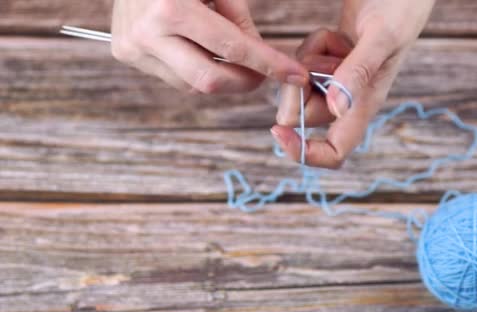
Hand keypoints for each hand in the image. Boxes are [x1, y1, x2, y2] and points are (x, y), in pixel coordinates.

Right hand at [111, 0, 308, 93]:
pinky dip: (196, 69)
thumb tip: (258, 55)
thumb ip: (238, 20)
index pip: (232, 49)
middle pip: (210, 80)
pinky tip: (202, 51)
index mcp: (171, 8)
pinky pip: (174, 76)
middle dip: (245, 81)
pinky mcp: (126, 54)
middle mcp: (148, 34)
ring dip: (221, 76)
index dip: (269, 64)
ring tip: (232, 57)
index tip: (295, 75)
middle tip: (265, 73)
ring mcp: (133, 48)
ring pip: (192, 85)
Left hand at [271, 0, 434, 168]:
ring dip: (308, 60)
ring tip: (338, 41)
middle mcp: (348, 100)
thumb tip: (338, 110)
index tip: (280, 133)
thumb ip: (359, 72)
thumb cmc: (401, 10)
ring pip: (298, 87)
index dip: (305, 153)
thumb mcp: (382, 38)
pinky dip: (312, 46)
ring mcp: (338, 82)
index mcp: (364, 106)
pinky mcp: (330, 64)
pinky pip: (302, 64)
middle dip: (301, 85)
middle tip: (325, 58)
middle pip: (300, 114)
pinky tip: (336, 36)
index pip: (334, 152)